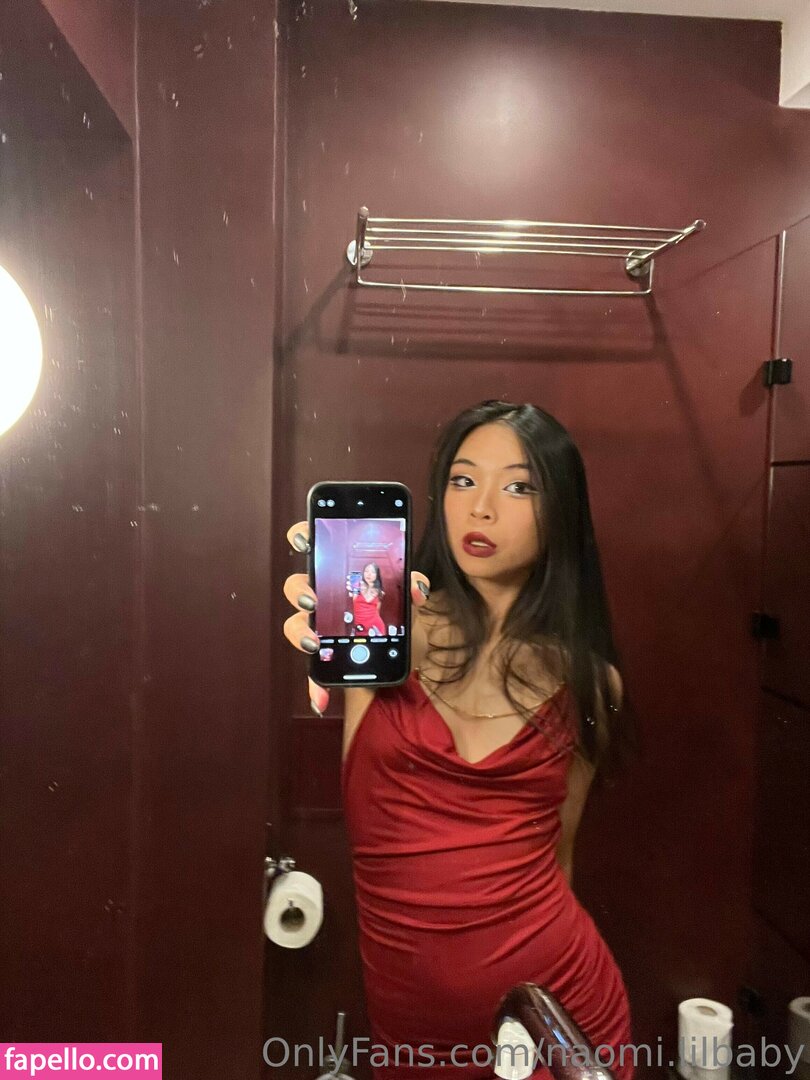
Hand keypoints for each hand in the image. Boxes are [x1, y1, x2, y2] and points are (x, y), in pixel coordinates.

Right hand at [283, 520, 430, 714]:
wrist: (404, 649)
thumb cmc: (395, 610)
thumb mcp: (406, 596)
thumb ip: (409, 586)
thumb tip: (416, 588)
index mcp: (337, 571)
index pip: (312, 544)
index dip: (302, 536)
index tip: (306, 540)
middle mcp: (321, 595)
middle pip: (296, 586)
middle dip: (300, 591)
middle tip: (313, 601)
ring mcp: (319, 626)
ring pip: (295, 624)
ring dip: (299, 632)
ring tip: (314, 643)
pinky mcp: (325, 656)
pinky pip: (312, 671)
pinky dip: (315, 686)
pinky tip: (320, 700)